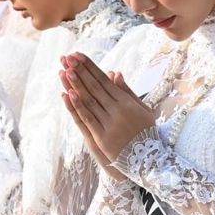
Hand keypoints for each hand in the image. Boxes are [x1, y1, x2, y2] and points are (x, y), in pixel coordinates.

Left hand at [59, 53, 156, 175]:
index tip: (78, 55)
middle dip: (80, 71)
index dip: (90, 67)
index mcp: (127, 102)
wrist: (149, 160)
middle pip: (95, 87)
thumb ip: (127, 91)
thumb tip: (114, 72)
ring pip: (89, 101)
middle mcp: (118, 110)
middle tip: (67, 58)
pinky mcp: (102, 138)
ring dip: (76, 85)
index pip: (104, 80)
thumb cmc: (145, 132)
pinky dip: (78, 106)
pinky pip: (88, 119)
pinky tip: (68, 94)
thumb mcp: (142, 109)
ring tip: (65, 70)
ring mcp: (109, 124)